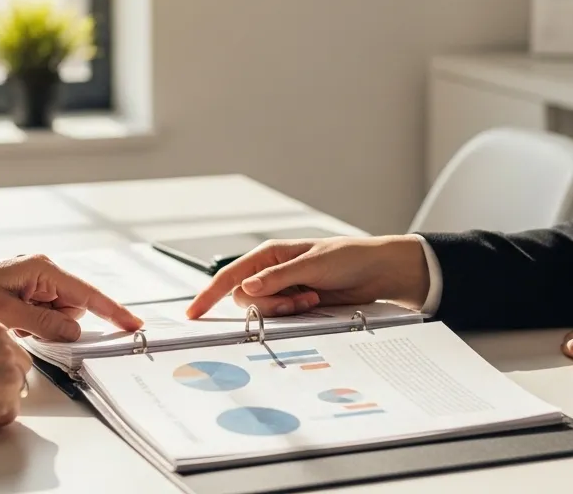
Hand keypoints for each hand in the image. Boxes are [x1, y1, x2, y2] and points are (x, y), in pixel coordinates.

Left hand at [0, 255, 142, 341]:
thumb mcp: (5, 313)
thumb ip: (44, 325)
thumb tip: (75, 334)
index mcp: (41, 268)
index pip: (87, 293)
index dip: (112, 310)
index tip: (133, 325)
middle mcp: (41, 273)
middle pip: (73, 308)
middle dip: (61, 325)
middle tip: (29, 328)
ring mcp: (32, 285)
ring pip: (58, 317)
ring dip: (43, 328)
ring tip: (12, 324)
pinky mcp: (23, 296)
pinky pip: (42, 318)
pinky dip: (32, 327)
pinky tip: (11, 325)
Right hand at [185, 235, 430, 318]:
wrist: (378, 272)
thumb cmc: (348, 257)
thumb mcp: (313, 265)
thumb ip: (278, 277)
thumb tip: (246, 287)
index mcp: (269, 254)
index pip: (230, 275)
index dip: (209, 294)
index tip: (193, 313)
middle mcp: (271, 272)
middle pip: (246, 298)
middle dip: (267, 305)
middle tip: (297, 300)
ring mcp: (283, 289)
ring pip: (263, 310)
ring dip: (284, 310)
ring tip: (311, 298)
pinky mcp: (296, 304)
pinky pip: (282, 317)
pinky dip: (295, 314)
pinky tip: (314, 302)